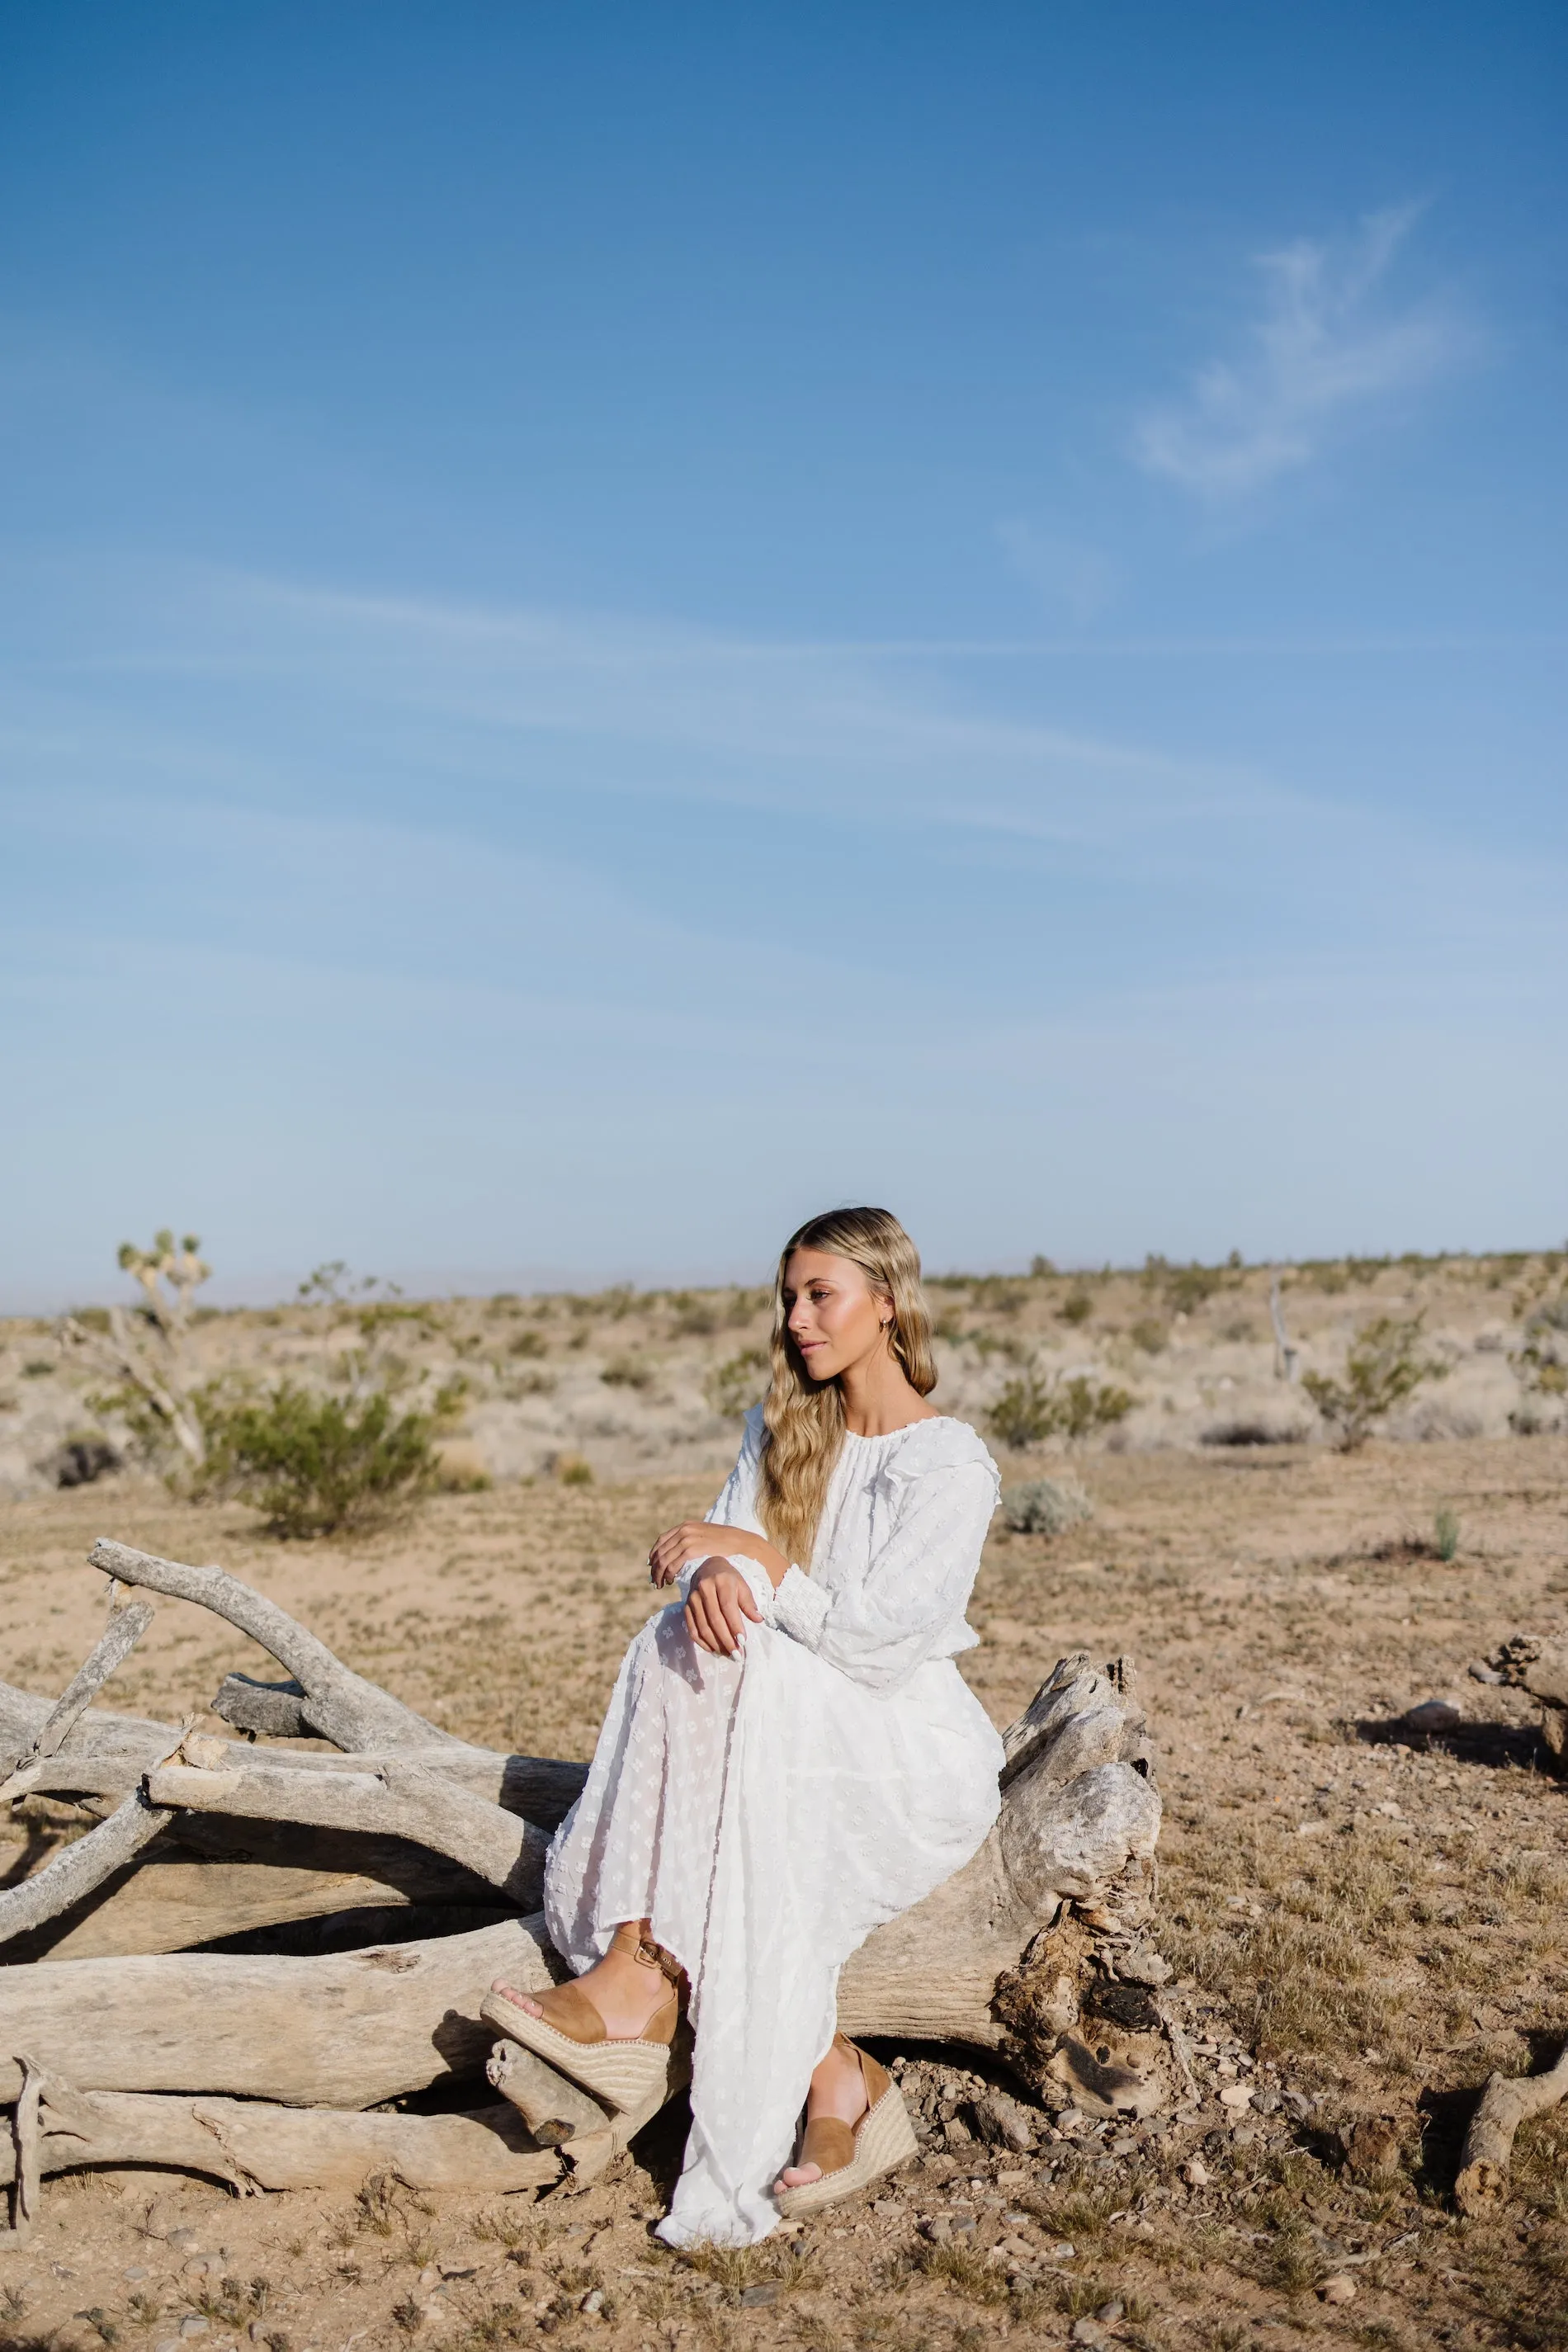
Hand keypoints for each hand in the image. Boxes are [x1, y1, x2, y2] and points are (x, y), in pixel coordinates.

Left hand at [648, 1521, 781, 1587]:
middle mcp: (684, 1531)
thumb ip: (691, 1542)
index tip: (652, 1567)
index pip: (661, 1541)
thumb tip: (679, 1554)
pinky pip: (673, 1565)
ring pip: (663, 1560)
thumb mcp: (705, 1538)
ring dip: (659, 1574)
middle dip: (654, 1568)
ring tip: (660, 1585)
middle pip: (660, 1551)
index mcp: (685, 1526)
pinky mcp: (692, 1550)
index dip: (654, 1555)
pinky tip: (671, 1582)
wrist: (742, 1545)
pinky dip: (668, 1575)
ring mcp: (688, 1539)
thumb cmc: (726, 1545)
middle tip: (655, 1581)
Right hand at [683, 1557, 761, 1656]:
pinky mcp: (685, 1608)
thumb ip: (749, 1603)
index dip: (735, 1625)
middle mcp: (704, 1589)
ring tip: (728, 1654)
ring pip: (703, 1627)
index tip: (743, 1641)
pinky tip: (714, 1650)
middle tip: (737, 1655)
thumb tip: (759, 1620)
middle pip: (714, 1619)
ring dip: (716, 1644)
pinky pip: (692, 1629)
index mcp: (721, 1581)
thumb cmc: (729, 1579)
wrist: (707, 1568)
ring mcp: (692, 1599)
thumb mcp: (742, 1585)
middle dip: (726, 1640)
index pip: (727, 1606)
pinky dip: (703, 1643)